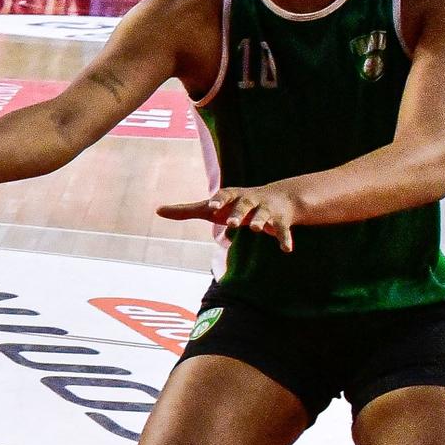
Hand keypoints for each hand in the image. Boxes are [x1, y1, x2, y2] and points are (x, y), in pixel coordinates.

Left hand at [157, 184, 299, 252]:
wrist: (277, 198)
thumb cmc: (236, 205)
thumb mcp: (212, 207)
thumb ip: (186, 210)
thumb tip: (158, 210)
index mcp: (232, 196)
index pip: (223, 195)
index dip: (218, 201)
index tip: (211, 207)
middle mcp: (250, 201)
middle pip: (243, 206)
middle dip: (238, 213)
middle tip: (232, 223)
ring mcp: (266, 211)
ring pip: (263, 216)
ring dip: (259, 221)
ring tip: (255, 229)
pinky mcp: (280, 221)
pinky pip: (283, 230)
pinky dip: (284, 239)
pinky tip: (286, 249)